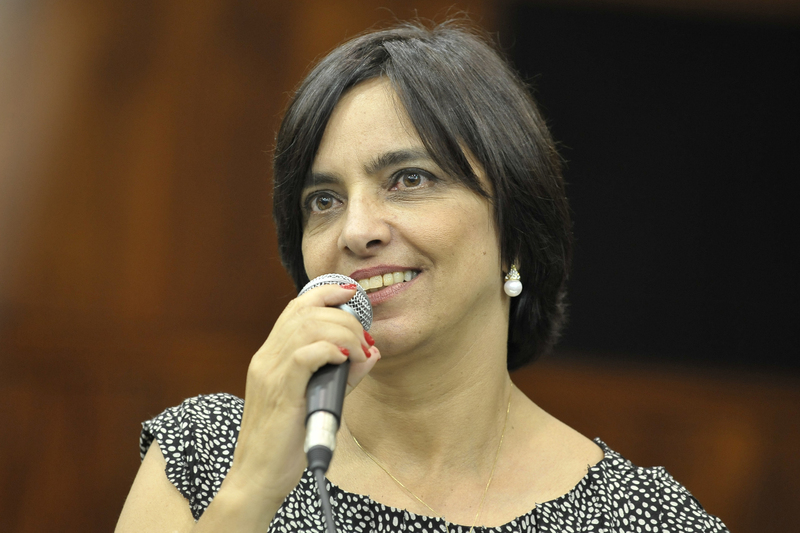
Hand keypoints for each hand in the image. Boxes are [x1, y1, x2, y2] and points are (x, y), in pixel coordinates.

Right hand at [221, 284, 379, 511]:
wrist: (258, 478)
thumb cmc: (286, 443)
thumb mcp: (317, 400)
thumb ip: (343, 376)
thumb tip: (371, 354)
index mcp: (271, 357)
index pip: (296, 308)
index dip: (326, 293)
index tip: (352, 296)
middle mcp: (267, 358)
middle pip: (306, 312)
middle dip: (344, 318)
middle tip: (364, 341)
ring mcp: (270, 373)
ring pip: (307, 326)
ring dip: (343, 333)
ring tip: (358, 352)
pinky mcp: (280, 391)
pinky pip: (305, 354)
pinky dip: (331, 350)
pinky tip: (345, 361)